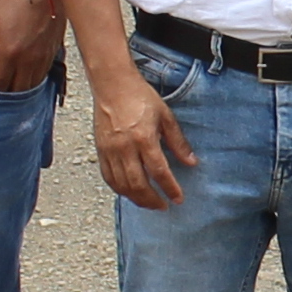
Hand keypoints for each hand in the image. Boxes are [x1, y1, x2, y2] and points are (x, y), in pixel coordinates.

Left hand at [0, 0, 67, 94]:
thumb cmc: (14, 1)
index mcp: (10, 54)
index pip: (2, 83)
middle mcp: (28, 60)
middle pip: (19, 89)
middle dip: (10, 92)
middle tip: (2, 89)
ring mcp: (43, 57)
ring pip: (34, 84)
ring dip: (24, 87)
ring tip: (15, 85)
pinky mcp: (54, 51)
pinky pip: (45, 73)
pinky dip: (37, 78)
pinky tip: (30, 74)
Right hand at [88, 69, 194, 210]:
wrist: (113, 85)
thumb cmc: (140, 97)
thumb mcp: (165, 116)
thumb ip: (178, 142)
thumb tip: (191, 162)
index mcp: (144, 138)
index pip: (159, 171)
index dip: (169, 188)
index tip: (178, 199)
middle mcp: (125, 147)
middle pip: (138, 184)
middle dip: (152, 200)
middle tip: (163, 206)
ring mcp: (110, 151)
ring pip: (122, 185)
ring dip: (136, 199)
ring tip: (149, 203)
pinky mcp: (100, 151)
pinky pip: (108, 177)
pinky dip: (120, 189)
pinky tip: (129, 193)